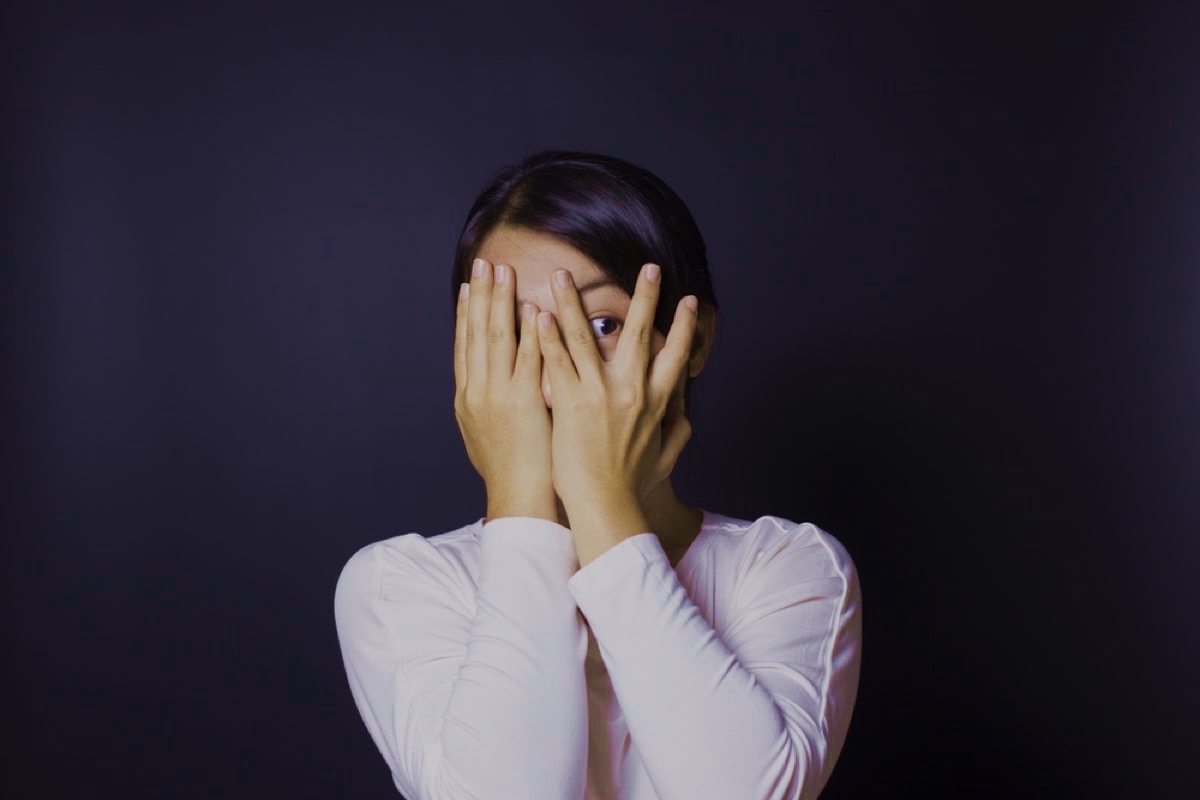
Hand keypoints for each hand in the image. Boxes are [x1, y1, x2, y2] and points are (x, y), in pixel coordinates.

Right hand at [453, 258, 555, 521]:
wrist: (519, 499)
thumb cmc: (511, 472)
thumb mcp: (486, 434)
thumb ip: (487, 404)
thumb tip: (485, 385)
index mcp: (467, 399)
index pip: (465, 345)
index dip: (468, 313)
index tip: (471, 285)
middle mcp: (478, 392)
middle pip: (477, 334)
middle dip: (482, 295)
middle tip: (485, 263)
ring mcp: (499, 395)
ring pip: (498, 339)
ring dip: (501, 302)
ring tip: (505, 273)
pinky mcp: (524, 401)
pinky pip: (528, 358)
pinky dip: (530, 332)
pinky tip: (535, 308)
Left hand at [536, 263, 698, 510]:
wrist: (604, 503)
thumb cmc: (633, 485)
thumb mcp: (666, 457)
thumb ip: (678, 432)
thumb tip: (685, 417)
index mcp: (657, 401)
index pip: (676, 354)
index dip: (685, 325)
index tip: (689, 300)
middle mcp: (631, 389)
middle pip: (640, 332)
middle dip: (645, 296)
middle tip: (649, 268)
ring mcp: (599, 392)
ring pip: (586, 336)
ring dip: (573, 301)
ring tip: (562, 275)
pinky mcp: (570, 401)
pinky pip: (556, 360)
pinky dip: (547, 335)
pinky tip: (538, 313)